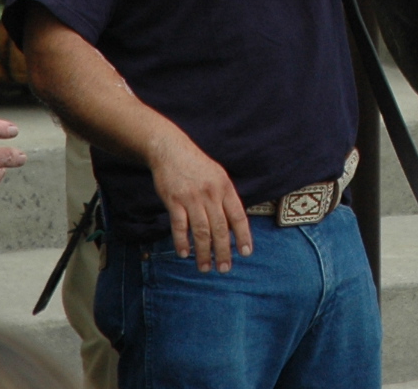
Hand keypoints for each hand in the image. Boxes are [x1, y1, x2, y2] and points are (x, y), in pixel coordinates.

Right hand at [147, 128, 250, 271]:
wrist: (171, 150)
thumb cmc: (196, 166)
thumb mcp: (218, 176)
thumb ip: (225, 198)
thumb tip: (235, 223)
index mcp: (225, 187)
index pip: (238, 216)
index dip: (243, 235)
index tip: (245, 252)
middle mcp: (211, 193)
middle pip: (220, 228)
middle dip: (223, 251)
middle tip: (224, 268)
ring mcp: (192, 197)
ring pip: (201, 231)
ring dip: (203, 252)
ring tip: (204, 267)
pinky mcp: (174, 200)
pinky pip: (180, 225)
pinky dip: (182, 241)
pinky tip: (185, 253)